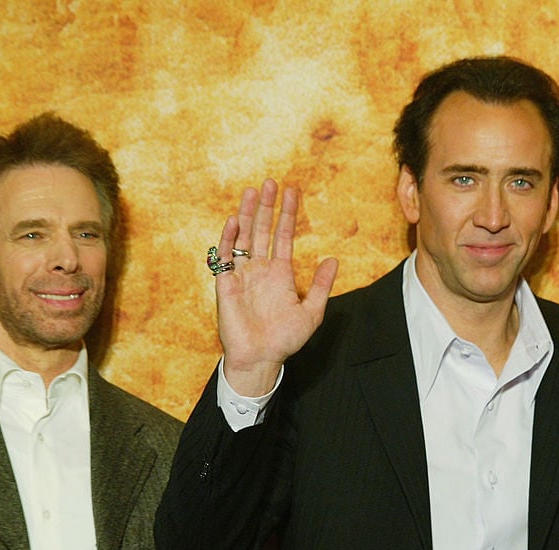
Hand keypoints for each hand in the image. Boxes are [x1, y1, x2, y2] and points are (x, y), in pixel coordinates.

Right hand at [214, 179, 337, 395]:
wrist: (261, 358)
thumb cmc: (285, 340)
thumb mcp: (311, 312)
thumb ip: (321, 286)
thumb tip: (333, 259)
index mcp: (280, 274)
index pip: (284, 236)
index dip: (288, 214)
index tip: (292, 192)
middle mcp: (260, 269)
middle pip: (263, 230)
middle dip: (268, 206)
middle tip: (271, 182)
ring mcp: (243, 274)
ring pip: (244, 237)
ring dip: (248, 214)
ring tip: (253, 191)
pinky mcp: (226, 284)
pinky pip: (225, 256)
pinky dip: (229, 238)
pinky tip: (236, 220)